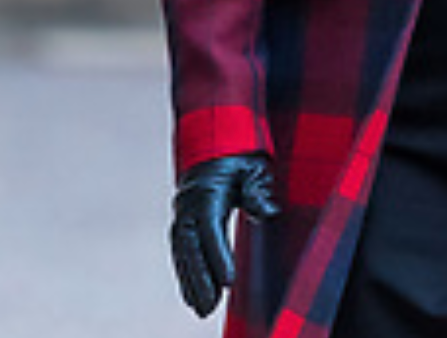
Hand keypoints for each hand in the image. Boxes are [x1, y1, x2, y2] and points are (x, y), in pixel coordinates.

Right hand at [170, 153, 280, 316]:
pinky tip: (191, 294)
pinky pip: (180, 250)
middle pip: (189, 245)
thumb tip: (266, 211)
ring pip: (181, 251)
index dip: (216, 254)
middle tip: (209, 306)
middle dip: (199, 278)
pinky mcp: (183, 220)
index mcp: (207, 189)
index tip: (228, 281)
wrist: (215, 138)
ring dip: (190, 281)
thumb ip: (256, 190)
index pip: (209, 226)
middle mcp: (189, 202)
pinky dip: (185, 272)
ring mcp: (182, 211)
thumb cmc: (238, 156)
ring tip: (201, 308)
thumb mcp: (253, 167)